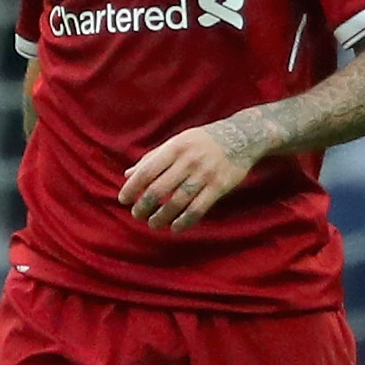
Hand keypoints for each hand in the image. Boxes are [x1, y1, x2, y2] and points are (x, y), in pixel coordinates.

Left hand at [118, 115, 269, 231]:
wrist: (241, 137)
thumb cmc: (202, 141)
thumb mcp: (177, 142)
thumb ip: (152, 158)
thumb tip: (128, 175)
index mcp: (174, 148)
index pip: (147, 171)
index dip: (133, 188)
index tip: (123, 200)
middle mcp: (188, 161)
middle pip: (159, 189)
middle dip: (144, 206)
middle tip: (137, 215)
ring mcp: (204, 174)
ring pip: (177, 202)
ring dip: (162, 216)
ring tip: (153, 223)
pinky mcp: (219, 186)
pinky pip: (198, 209)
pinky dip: (184, 221)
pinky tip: (175, 228)